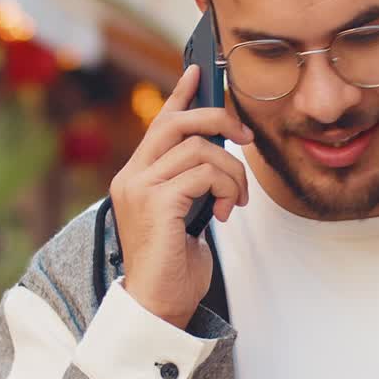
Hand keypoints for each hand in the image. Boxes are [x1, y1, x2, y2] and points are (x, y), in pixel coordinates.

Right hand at [109, 65, 253, 328]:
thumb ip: (193, 183)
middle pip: (179, 122)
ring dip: (232, 172)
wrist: (158, 306)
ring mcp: (141, 188)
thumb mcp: (186, 214)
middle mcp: (132, 177)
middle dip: (219, 119)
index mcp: (136, 177)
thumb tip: (222, 154)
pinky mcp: (157, 202)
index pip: (159, 124)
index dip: (181, 94)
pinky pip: (205, 172)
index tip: (199, 71)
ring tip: (235, 200)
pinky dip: (226, 187)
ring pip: (201, 148)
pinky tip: (225, 211)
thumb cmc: (174, 267)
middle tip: (246, 139)